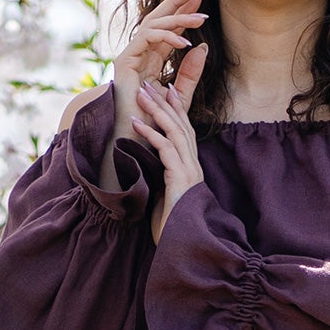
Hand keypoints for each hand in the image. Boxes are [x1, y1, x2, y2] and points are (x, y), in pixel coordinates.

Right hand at [113, 0, 205, 144]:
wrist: (135, 140)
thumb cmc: (154, 123)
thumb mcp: (179, 96)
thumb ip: (191, 73)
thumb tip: (203, 46)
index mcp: (151, 59)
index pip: (169, 29)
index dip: (184, 12)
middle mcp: (139, 53)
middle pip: (159, 19)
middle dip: (177, 2)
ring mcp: (130, 56)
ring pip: (154, 25)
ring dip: (178, 18)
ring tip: (201, 19)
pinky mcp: (124, 61)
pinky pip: (146, 38)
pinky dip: (166, 37)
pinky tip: (185, 41)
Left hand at [129, 44, 207, 242]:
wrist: (184, 246)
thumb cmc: (172, 227)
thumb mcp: (164, 197)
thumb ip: (161, 180)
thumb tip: (148, 169)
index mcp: (189, 168)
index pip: (183, 132)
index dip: (174, 109)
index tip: (162, 91)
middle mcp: (192, 166)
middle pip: (181, 125)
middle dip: (165, 102)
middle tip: (148, 84)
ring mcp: (189, 171)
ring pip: (175, 131)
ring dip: (156, 111)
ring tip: (140, 94)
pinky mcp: (181, 179)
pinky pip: (165, 149)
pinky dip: (151, 134)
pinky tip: (136, 123)